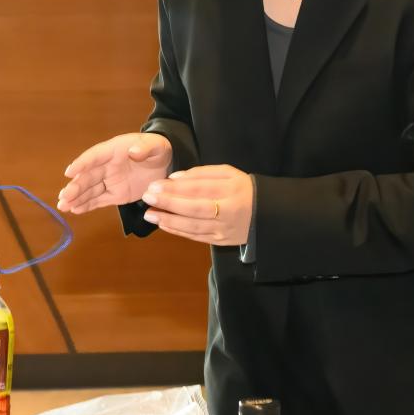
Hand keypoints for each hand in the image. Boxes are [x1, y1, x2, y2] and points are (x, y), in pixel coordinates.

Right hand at [57, 132, 172, 212]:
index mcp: (114, 150)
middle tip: (63, 197)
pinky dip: (87, 205)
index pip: (95, 156)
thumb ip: (145, 148)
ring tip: (63, 207)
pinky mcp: (115, 194)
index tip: (69, 172)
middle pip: (88, 176)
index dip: (82, 163)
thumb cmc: (158, 149)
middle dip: (75, 187)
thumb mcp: (156, 146)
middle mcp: (107, 166)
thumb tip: (133, 152)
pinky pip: (99, 200)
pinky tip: (75, 210)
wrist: (166, 164)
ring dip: (76, 198)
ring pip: (89, 190)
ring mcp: (109, 181)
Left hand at [138, 164, 252, 245]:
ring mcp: (224, 229)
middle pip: (194, 208)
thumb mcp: (228, 173)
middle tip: (147, 198)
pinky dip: (178, 231)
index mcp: (231, 189)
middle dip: (168, 203)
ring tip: (149, 214)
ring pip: (193, 226)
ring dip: (168, 221)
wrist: (266, 214)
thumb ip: (202, 173)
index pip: (199, 189)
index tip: (155, 185)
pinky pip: (196, 237)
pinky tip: (164, 224)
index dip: (175, 188)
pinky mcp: (221, 241)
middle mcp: (228, 211)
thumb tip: (174, 179)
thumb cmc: (243, 189)